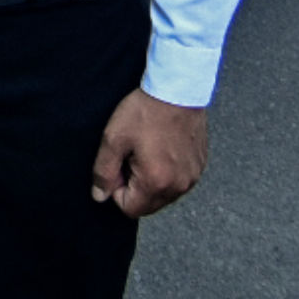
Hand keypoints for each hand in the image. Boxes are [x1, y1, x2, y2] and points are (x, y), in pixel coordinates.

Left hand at [90, 89, 207, 217]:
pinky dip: (166, 172)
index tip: (118, 164)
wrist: (177, 90)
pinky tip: (161, 147)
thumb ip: (104, 172)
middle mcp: (179, 186)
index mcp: (156, 182)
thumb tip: (99, 196)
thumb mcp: (113, 139)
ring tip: (146, 150)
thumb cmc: (144, 111)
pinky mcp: (199, 166)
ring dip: (150, 180)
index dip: (117, 189)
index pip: (130, 209)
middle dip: (134, 187)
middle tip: (131, 156)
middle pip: (148, 205)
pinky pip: (178, 181)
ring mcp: (192, 177)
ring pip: (164, 194)